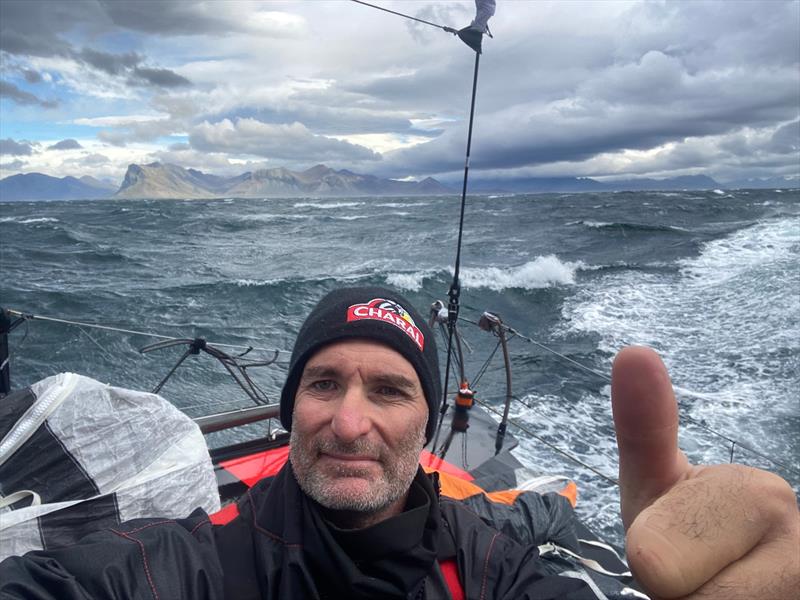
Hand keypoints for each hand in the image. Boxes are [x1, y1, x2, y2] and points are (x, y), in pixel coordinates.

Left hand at [611, 346, 799, 598]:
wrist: (742, 582)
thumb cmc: (688, 534)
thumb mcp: (655, 484)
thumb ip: (643, 429)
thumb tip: (632, 350)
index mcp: (762, 498)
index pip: (654, 562)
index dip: (653, 561)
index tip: (677, 547)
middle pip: (672, 588)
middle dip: (674, 589)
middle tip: (696, 575)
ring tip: (717, 589)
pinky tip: (738, 595)